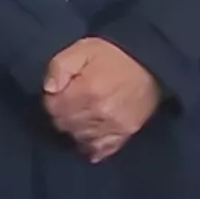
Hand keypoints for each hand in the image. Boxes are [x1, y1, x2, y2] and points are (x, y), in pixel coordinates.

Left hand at [43, 38, 165, 163]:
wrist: (149, 62)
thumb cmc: (112, 55)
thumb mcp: (82, 49)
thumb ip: (60, 67)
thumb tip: (49, 89)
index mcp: (86, 90)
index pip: (53, 108)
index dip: (53, 100)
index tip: (60, 93)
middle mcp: (99, 112)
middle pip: (65, 125)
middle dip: (63, 115)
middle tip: (71, 104)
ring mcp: (113, 125)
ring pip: (80, 138)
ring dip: (76, 129)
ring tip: (82, 116)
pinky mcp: (126, 133)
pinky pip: (102, 149)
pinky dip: (92, 147)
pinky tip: (89, 140)